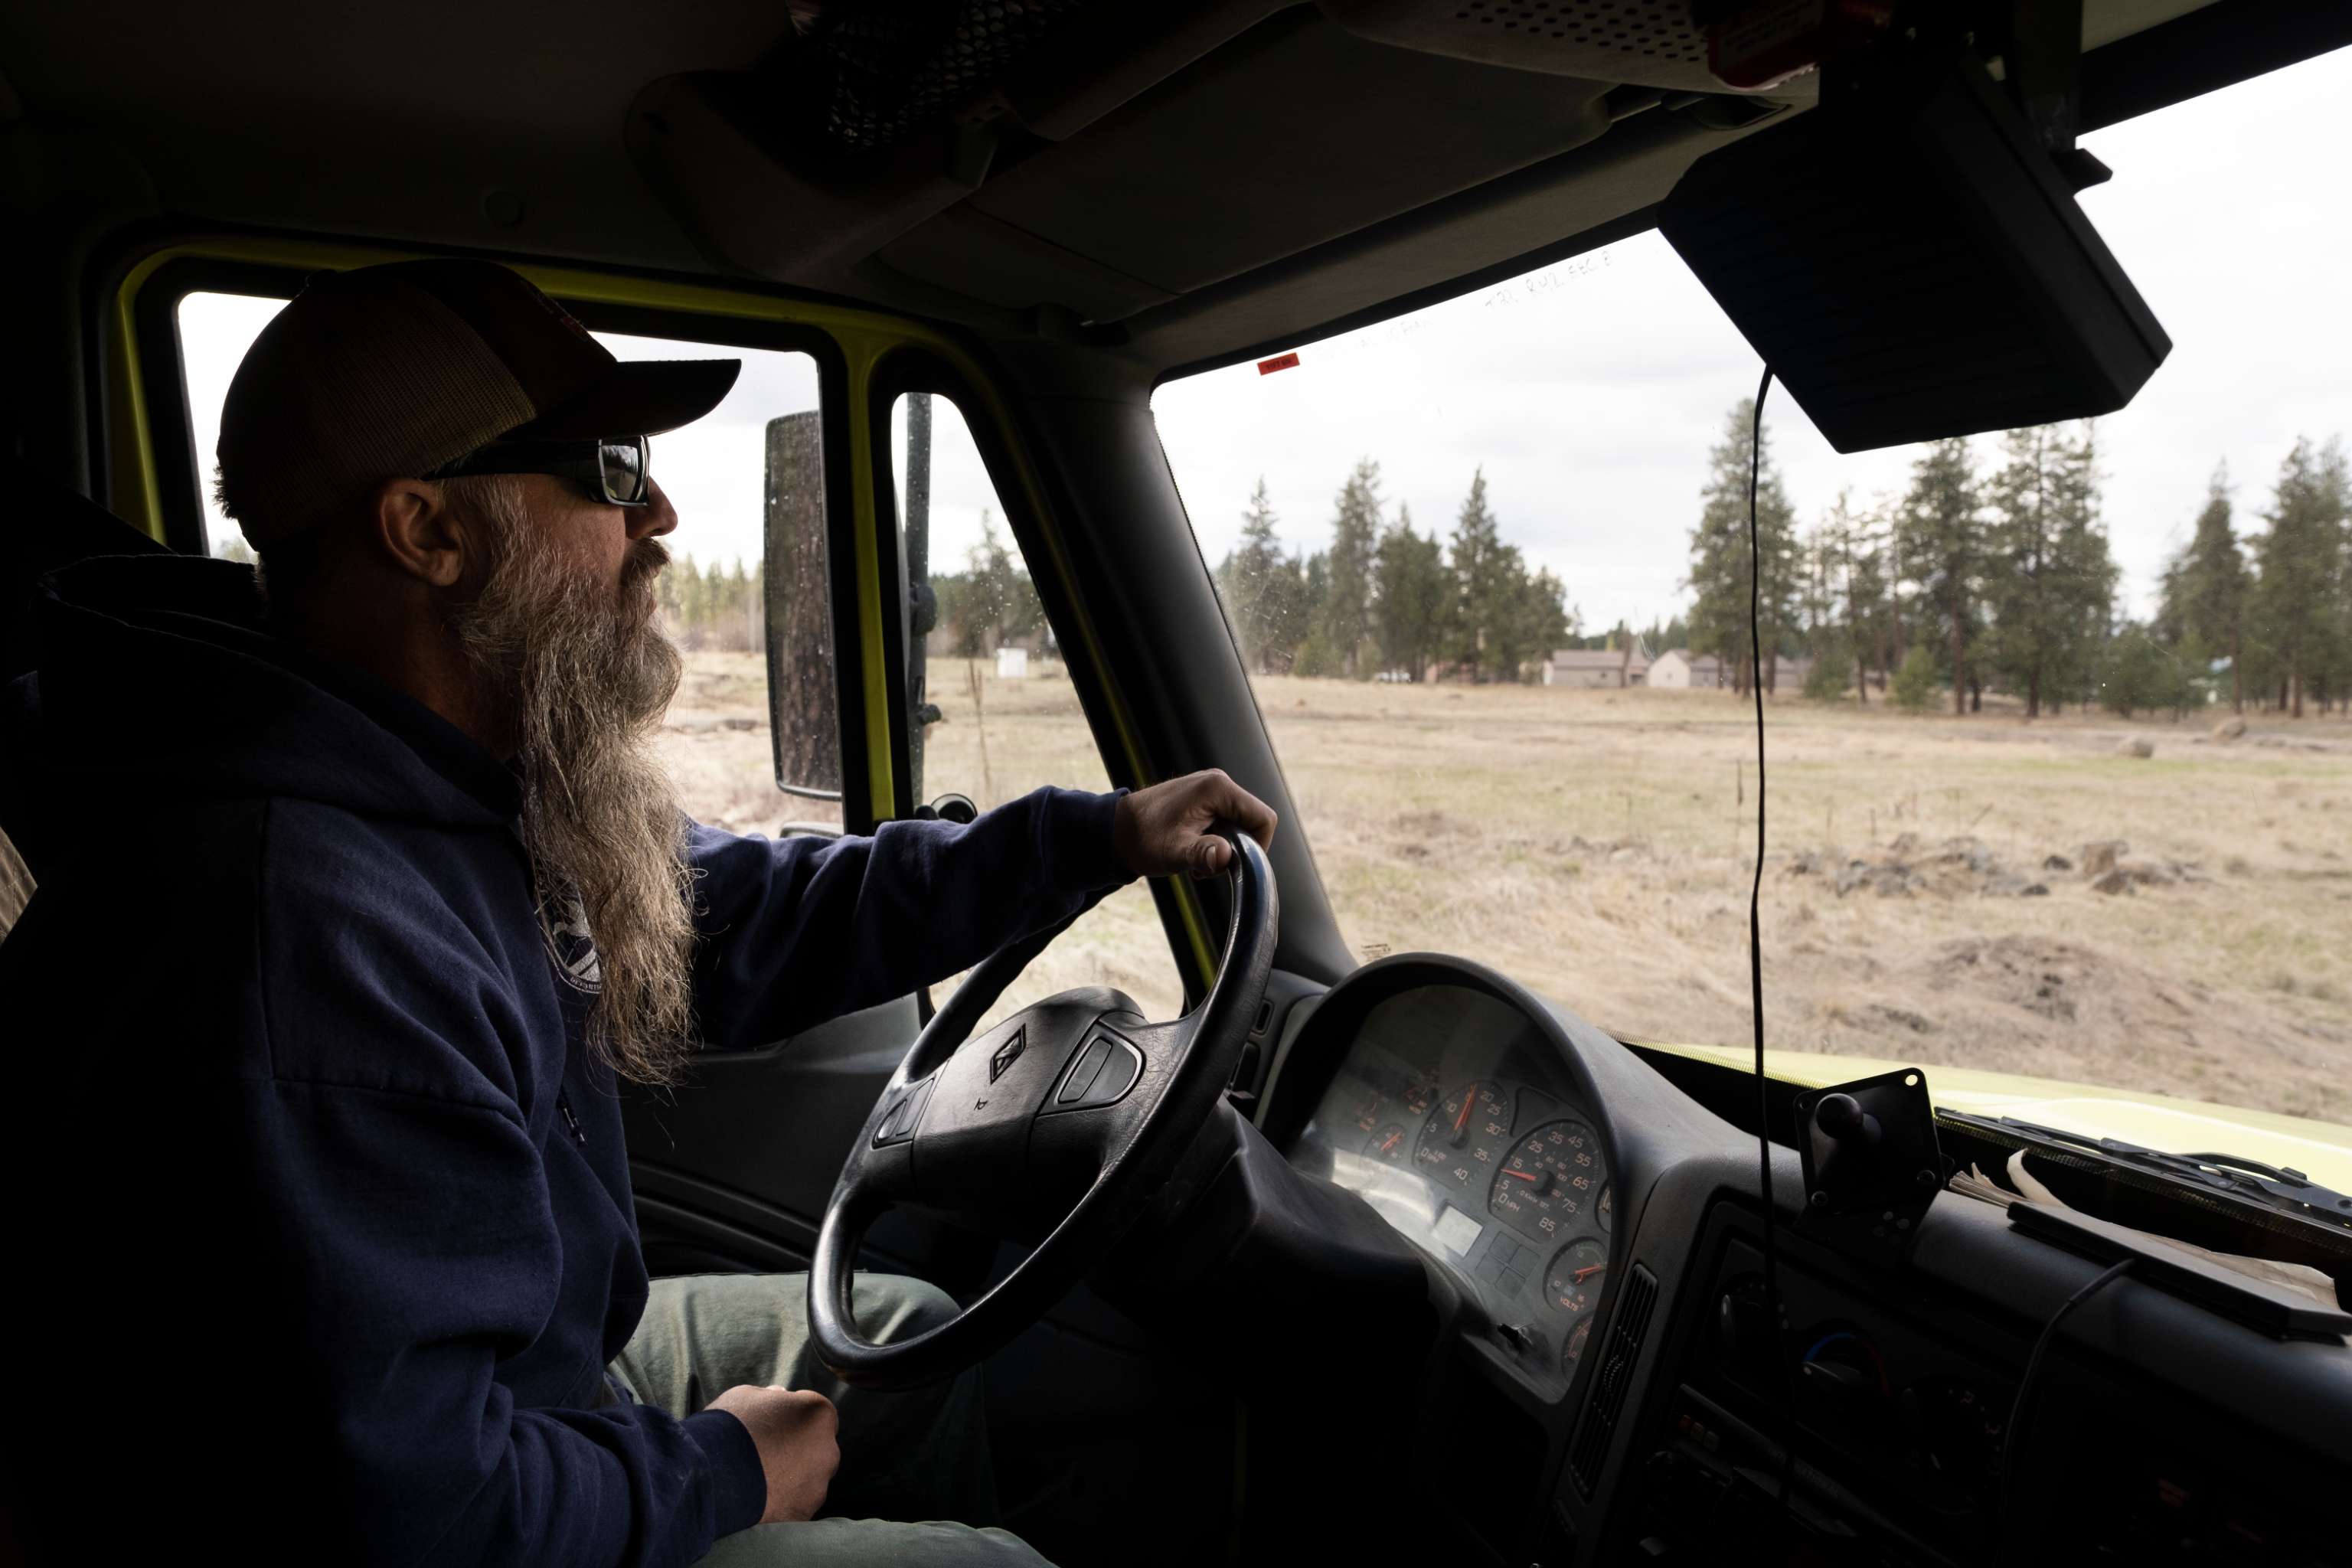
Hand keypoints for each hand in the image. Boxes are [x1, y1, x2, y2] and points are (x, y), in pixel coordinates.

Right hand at [705, 1384, 839, 1524]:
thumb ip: (773, 1396)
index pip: (815, 1414)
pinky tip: (760, 1500)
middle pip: (817, 1448)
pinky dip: (784, 1502)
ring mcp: (819, 1485)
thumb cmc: (729, 1427)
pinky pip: (797, 1504)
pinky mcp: (804, 1513)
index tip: (773, 1427)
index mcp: (818, 1414)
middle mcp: (829, 1449)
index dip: (793, 1419)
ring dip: (793, 1478)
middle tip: (767, 1455)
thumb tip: (781, 1396)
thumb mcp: (748, 1395)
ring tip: (759, 1480)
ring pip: (810, 1479)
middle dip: (798, 1450)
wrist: (710, 1476)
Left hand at [1113, 769, 1277, 879]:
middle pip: (1253, 821)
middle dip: (1237, 850)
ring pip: (1240, 824)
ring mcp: (1211, 788)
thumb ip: (1202, 853)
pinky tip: (1194, 850)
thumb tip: (1224, 856)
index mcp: (1218, 788)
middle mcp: (1218, 782)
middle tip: (1208, 866)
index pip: (1264, 818)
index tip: (1233, 866)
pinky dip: (1216, 840)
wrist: (1116, 831)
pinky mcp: (1204, 798)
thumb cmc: (1144, 839)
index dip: (1258, 847)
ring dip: (1224, 848)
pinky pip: (1226, 821)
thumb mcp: (1174, 851)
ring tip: (1197, 860)